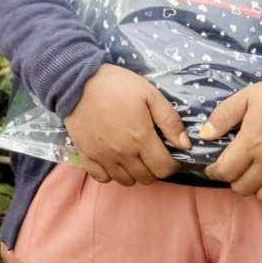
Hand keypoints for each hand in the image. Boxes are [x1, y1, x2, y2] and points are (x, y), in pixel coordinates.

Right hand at [63, 66, 191, 185]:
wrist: (76, 81)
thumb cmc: (116, 85)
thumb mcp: (150, 94)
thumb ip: (170, 120)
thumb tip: (185, 145)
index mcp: (141, 138)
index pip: (164, 169)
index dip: (172, 165)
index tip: (169, 155)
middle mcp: (123, 153)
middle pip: (146, 178)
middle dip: (154, 169)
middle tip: (151, 154)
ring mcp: (103, 156)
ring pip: (125, 181)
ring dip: (134, 173)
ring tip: (133, 158)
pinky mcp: (86, 155)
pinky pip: (102, 178)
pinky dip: (110, 174)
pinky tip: (113, 161)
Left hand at [202, 78, 261, 202]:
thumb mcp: (247, 97)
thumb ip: (223, 116)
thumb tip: (204, 135)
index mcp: (252, 143)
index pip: (225, 172)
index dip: (215, 172)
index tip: (214, 168)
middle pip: (243, 188)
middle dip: (234, 181)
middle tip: (236, 170)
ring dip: (256, 189)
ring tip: (256, 176)